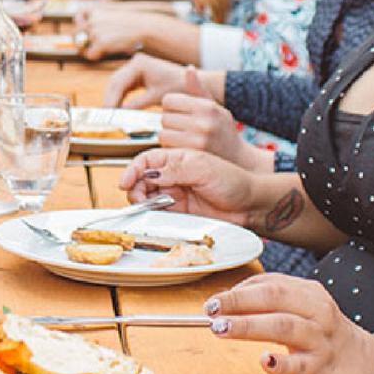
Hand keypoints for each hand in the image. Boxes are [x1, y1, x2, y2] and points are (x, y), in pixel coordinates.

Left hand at [74, 5, 151, 60]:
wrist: (147, 29)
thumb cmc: (134, 25)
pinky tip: (105, 55)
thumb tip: (87, 34)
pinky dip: (95, 57)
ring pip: (82, 46)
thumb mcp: (116, 16)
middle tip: (89, 48)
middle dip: (81, 41)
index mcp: (97, 10)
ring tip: (103, 51)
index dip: (80, 25)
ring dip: (90, 50)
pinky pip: (90, 54)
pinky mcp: (101, 43)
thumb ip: (101, 22)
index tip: (84, 32)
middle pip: (76, 34)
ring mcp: (96, 31)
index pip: (78, 16)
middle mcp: (93, 20)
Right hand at [104, 52, 201, 109]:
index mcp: (139, 64)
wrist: (194, 83)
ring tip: (109, 116)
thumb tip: (119, 112)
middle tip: (105, 118)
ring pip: (117, 84)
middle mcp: (135, 62)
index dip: (111, 100)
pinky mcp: (138, 74)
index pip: (118, 83)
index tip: (108, 115)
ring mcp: (136, 67)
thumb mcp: (158, 97)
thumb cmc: (179, 87)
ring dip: (112, 99)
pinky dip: (119, 98)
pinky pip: (123, 86)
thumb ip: (138, 103)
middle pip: (114, 82)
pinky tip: (118, 111)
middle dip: (109, 100)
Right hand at [117, 146, 259, 226]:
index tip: (125, 182)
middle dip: (134, 188)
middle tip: (138, 198)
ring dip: (141, 201)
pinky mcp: (178, 213)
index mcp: (178, 158)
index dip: (132, 170)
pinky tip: (155, 214)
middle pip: (142, 179)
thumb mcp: (203, 168)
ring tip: (147, 206)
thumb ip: (175, 169)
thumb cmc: (233, 181)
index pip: (146, 161)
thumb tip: (149, 172)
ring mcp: (175, 194)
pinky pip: (157, 213)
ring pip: (146, 197)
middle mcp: (173, 175)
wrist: (249, 206)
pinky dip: (151, 214)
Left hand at [157, 68, 252, 166]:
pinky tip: (183, 149)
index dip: (171, 107)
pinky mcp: (192, 156)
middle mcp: (203, 122)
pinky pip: (167, 149)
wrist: (237, 160)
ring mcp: (198, 140)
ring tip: (183, 139)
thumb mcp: (214, 107)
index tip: (180, 113)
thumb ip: (197, 89)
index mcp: (207, 106)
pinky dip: (170, 149)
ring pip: (162, 134)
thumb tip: (189, 68)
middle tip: (183, 128)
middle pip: (164, 117)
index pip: (168, 100)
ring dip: (168, 137)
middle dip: (170, 123)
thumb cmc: (223, 131)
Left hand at [205, 274, 373, 373]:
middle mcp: (317, 311)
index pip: (270, 283)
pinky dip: (280, 363)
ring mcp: (321, 340)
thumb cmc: (326, 337)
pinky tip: (264, 361)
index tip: (213, 300)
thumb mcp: (305, 310)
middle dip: (238, 301)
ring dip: (248, 325)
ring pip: (283, 326)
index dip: (238, 290)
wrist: (369, 369)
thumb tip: (230, 298)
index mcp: (309, 293)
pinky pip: (300, 365)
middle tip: (210, 308)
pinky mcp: (323, 369)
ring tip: (221, 328)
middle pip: (274, 297)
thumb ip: (273, 301)